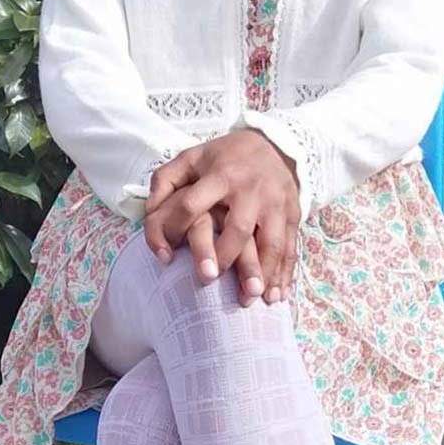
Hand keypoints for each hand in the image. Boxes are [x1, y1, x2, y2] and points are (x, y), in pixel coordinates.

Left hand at [143, 130, 300, 301]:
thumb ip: (165, 181)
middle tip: (210, 282)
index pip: (192, 205)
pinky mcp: (293, 214)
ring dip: (261, 274)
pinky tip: (276, 296)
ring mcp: (276, 203)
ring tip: (249, 301)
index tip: (165, 257)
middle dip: (225, 259)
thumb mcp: (190, 158)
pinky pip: (291, 247)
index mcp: (220, 175)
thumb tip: (150, 214)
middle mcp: (251, 190)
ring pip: (271, 243)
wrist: (273, 143)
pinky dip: (285, 274)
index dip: (174, 230)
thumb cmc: (224, 158)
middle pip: (237, 230)